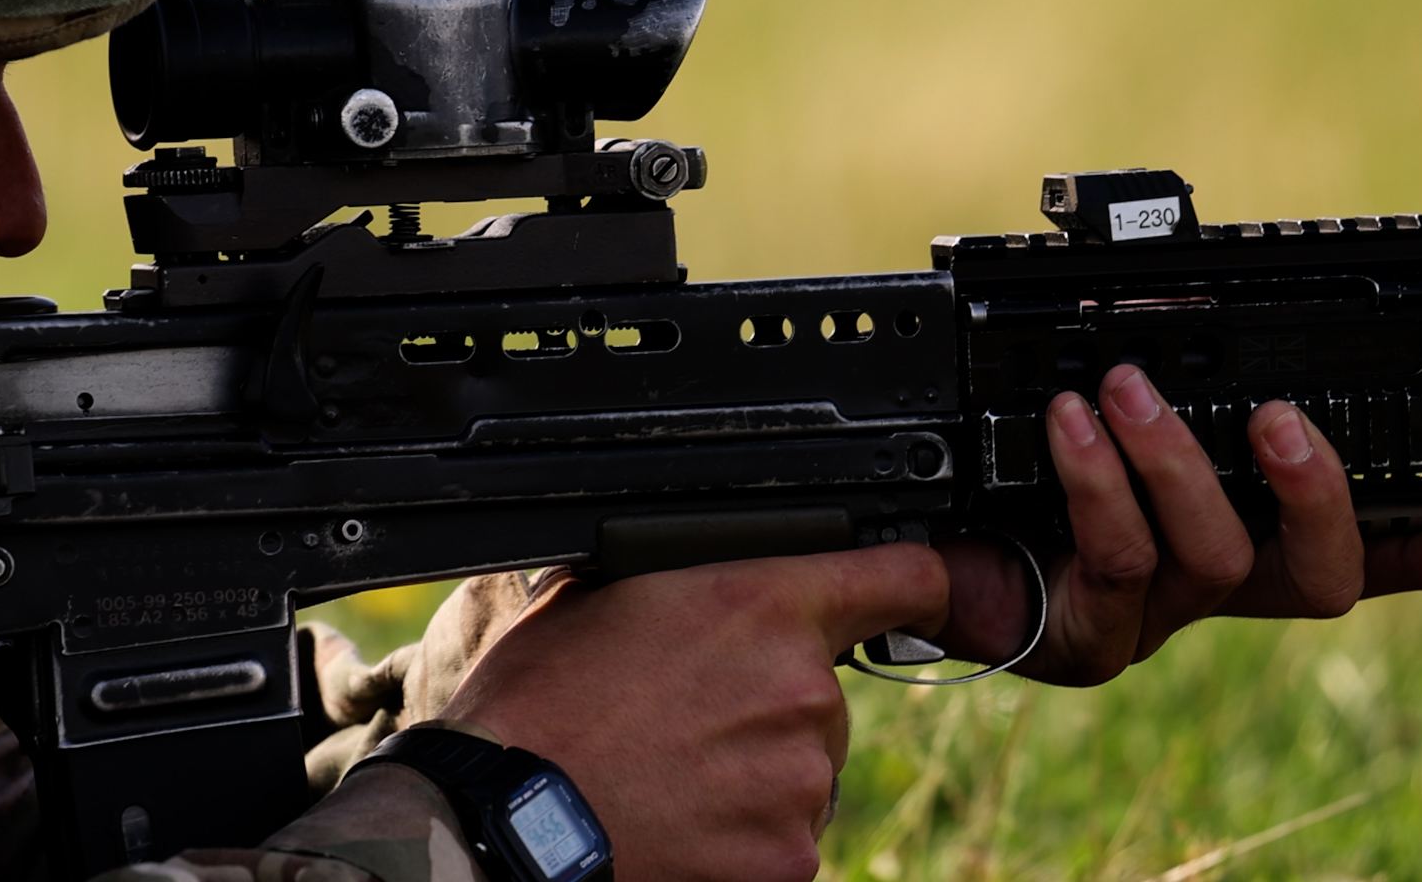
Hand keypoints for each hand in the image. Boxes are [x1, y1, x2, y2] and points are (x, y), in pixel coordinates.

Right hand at [440, 545, 946, 881]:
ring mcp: (802, 783)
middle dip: (772, 702)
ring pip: (803, 769)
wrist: (509, 819)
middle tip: (689, 716)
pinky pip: (784, 837)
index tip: (912, 593)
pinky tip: (680, 818)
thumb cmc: (541, 703)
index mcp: (763, 603)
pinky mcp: (788, 858)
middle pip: (824, 692)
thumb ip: (693, 577)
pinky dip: (742, 834)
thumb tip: (711, 569)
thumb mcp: (609, 592)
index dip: (911, 582)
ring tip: (669, 772)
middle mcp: (802, 690)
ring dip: (755, 772)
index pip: (905, 575)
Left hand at [937, 364, 1421, 685]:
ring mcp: (1147, 617)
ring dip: (1171, 463)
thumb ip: (1156, 394)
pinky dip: (1095, 482)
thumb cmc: (1007, 485)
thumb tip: (1211, 312)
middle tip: (1278, 420)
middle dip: (1315, 493)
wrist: (910, 545)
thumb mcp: (1089, 430)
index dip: (1415, 539)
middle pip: (1315, 576)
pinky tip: (1066, 428)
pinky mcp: (1083, 637)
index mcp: (1227, 542)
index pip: (1342, 547)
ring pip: (1213, 558)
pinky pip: (1116, 561)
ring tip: (1118, 392)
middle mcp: (1201, 588)